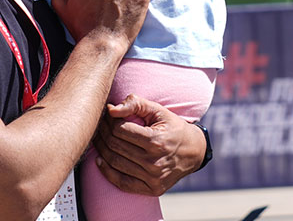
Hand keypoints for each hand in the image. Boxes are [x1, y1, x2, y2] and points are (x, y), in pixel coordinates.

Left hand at [91, 94, 207, 195]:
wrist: (194, 152)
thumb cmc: (174, 128)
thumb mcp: (159, 111)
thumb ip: (136, 104)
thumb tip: (111, 109)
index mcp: (156, 140)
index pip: (120, 130)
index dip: (109, 121)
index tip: (107, 115)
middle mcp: (154, 161)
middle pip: (115, 146)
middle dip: (103, 133)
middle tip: (99, 125)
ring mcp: (153, 178)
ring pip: (115, 163)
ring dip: (101, 150)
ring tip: (98, 139)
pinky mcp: (152, 189)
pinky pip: (121, 182)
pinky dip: (107, 172)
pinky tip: (100, 160)